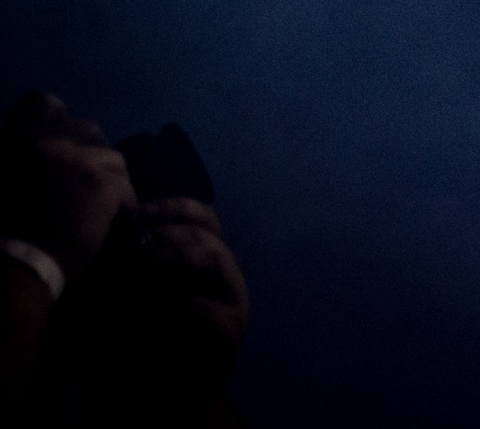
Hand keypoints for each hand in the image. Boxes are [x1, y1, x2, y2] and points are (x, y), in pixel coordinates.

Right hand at [0, 92, 136, 280]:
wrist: (20, 264)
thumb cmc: (5, 229)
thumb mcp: (4, 178)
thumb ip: (25, 154)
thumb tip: (44, 146)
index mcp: (19, 140)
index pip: (44, 102)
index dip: (55, 117)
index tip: (59, 142)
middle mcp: (50, 142)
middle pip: (88, 128)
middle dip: (90, 151)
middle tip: (81, 180)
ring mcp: (80, 160)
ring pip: (113, 157)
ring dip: (108, 178)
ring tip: (93, 206)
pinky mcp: (104, 183)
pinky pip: (126, 186)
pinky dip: (121, 203)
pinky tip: (107, 220)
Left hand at [133, 197, 249, 391]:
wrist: (145, 401)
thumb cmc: (132, 344)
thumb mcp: (126, 295)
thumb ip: (131, 262)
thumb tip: (117, 225)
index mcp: (202, 262)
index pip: (201, 218)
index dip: (172, 209)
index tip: (136, 215)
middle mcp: (222, 279)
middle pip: (209, 236)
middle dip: (170, 233)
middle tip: (140, 241)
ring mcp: (231, 307)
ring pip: (218, 263)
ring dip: (180, 260)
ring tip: (149, 267)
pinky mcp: (229, 341)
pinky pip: (216, 315)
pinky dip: (184, 308)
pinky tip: (157, 310)